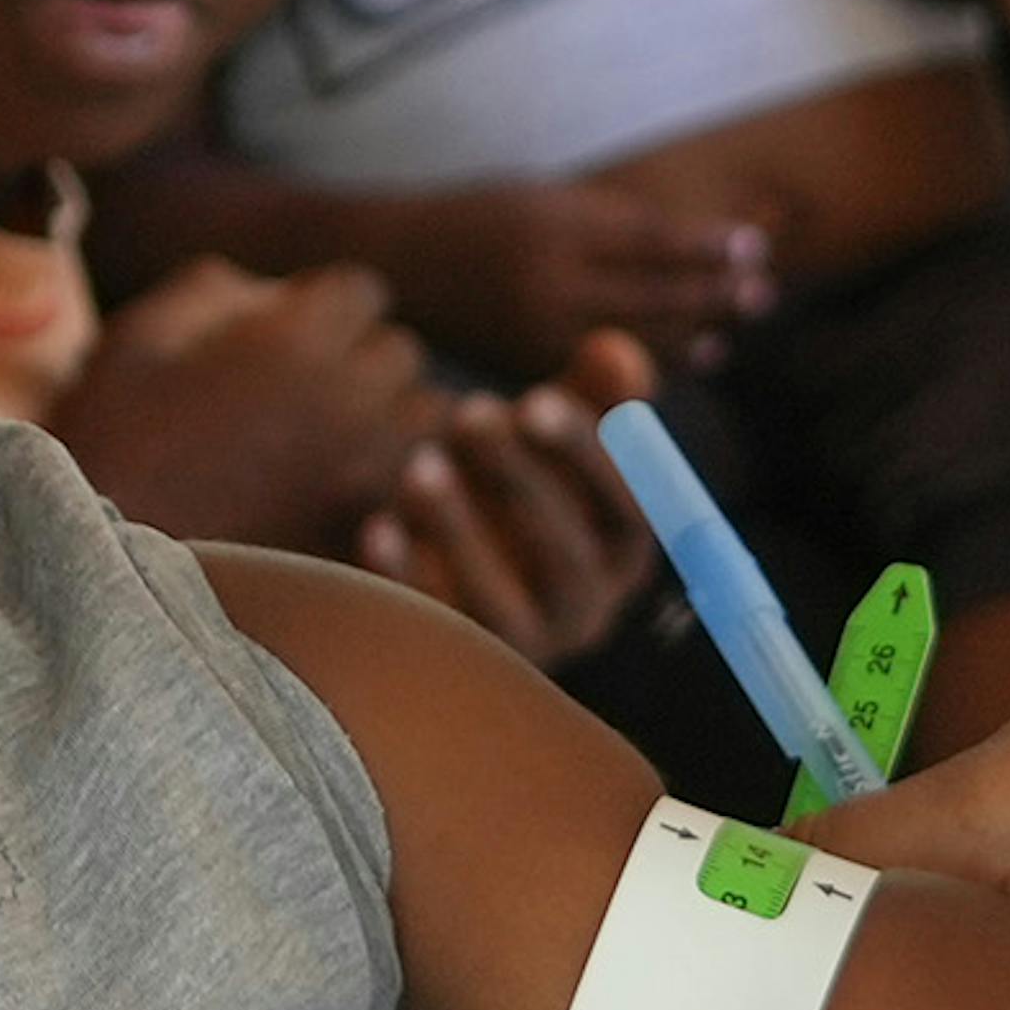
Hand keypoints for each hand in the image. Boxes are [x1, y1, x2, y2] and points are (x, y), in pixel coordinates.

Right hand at [58, 258, 440, 547]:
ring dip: (393, 419)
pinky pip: (415, 493)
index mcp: (295, 341)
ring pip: (426, 421)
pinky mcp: (372, 540)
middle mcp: (350, 400)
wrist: (109, 582)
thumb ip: (208, 291)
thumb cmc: (108, 452)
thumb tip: (265, 288)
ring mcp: (369, 476)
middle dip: (362, 359)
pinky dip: (396, 485)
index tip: (290, 333)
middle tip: (309, 389)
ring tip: (338, 442)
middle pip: (400, 352)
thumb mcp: (133, 343)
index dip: (324, 306)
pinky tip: (346, 495)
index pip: (359, 290)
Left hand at [353, 337, 663, 658]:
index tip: (534, 401)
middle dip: (519, 480)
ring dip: (459, 527)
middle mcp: (582, 609)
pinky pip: (427, 627)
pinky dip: (403, 577)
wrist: (449, 572)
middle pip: (566, 557)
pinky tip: (378, 526)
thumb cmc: (516, 487)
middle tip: (469, 413)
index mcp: (622, 552)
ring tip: (420, 463)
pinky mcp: (451, 661)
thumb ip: (592, 394)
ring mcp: (517, 646)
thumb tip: (614, 348)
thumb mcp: (554, 442)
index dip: (587, 457)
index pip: (631, 512)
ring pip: (498, 600)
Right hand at [457, 185, 772, 374]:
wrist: (395, 267)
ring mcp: (537, 334)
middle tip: (763, 292)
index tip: (754, 244)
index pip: (651, 240)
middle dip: (716, 295)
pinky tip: (687, 354)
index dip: (709, 245)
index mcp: (553, 228)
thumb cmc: (477, 218)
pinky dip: (653, 362)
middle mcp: (547, 285)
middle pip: (655, 296)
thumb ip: (610, 221)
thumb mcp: (542, 198)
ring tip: (736, 323)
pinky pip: (607, 371)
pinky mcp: (528, 369)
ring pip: (639, 342)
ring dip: (694, 333)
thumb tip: (694, 242)